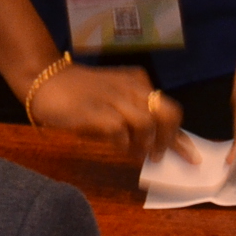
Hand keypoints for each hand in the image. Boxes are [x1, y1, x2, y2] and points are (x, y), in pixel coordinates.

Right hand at [26, 61, 190, 160]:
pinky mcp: (95, 111)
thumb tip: (155, 144)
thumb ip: (134, 113)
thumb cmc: (80, 93)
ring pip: (146, 123)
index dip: (180, 136)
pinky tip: (117, 147)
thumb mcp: (113, 97)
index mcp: (137, 83)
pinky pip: (119, 131)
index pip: (168, 108)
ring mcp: (113, 99)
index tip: (190, 156)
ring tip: (138, 155)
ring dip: (146, 144)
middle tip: (159, 156)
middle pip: (166, 113)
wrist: (45, 79)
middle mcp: (130, 88)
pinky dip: (122, 144)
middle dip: (169, 139)